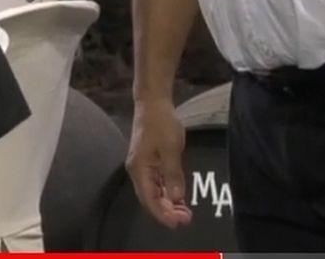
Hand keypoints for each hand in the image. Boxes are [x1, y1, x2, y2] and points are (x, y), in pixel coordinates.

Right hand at [125, 99, 192, 228]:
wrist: (153, 102)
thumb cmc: (161, 122)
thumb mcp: (170, 149)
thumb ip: (173, 175)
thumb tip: (177, 198)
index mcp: (139, 169)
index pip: (149, 200)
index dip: (163, 214)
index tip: (179, 223)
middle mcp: (138, 171)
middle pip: (150, 199)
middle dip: (167, 212)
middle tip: (186, 219)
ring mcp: (143, 167)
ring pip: (154, 193)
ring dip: (168, 204)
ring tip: (185, 212)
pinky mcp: (149, 162)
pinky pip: (157, 183)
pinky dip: (167, 193)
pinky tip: (178, 198)